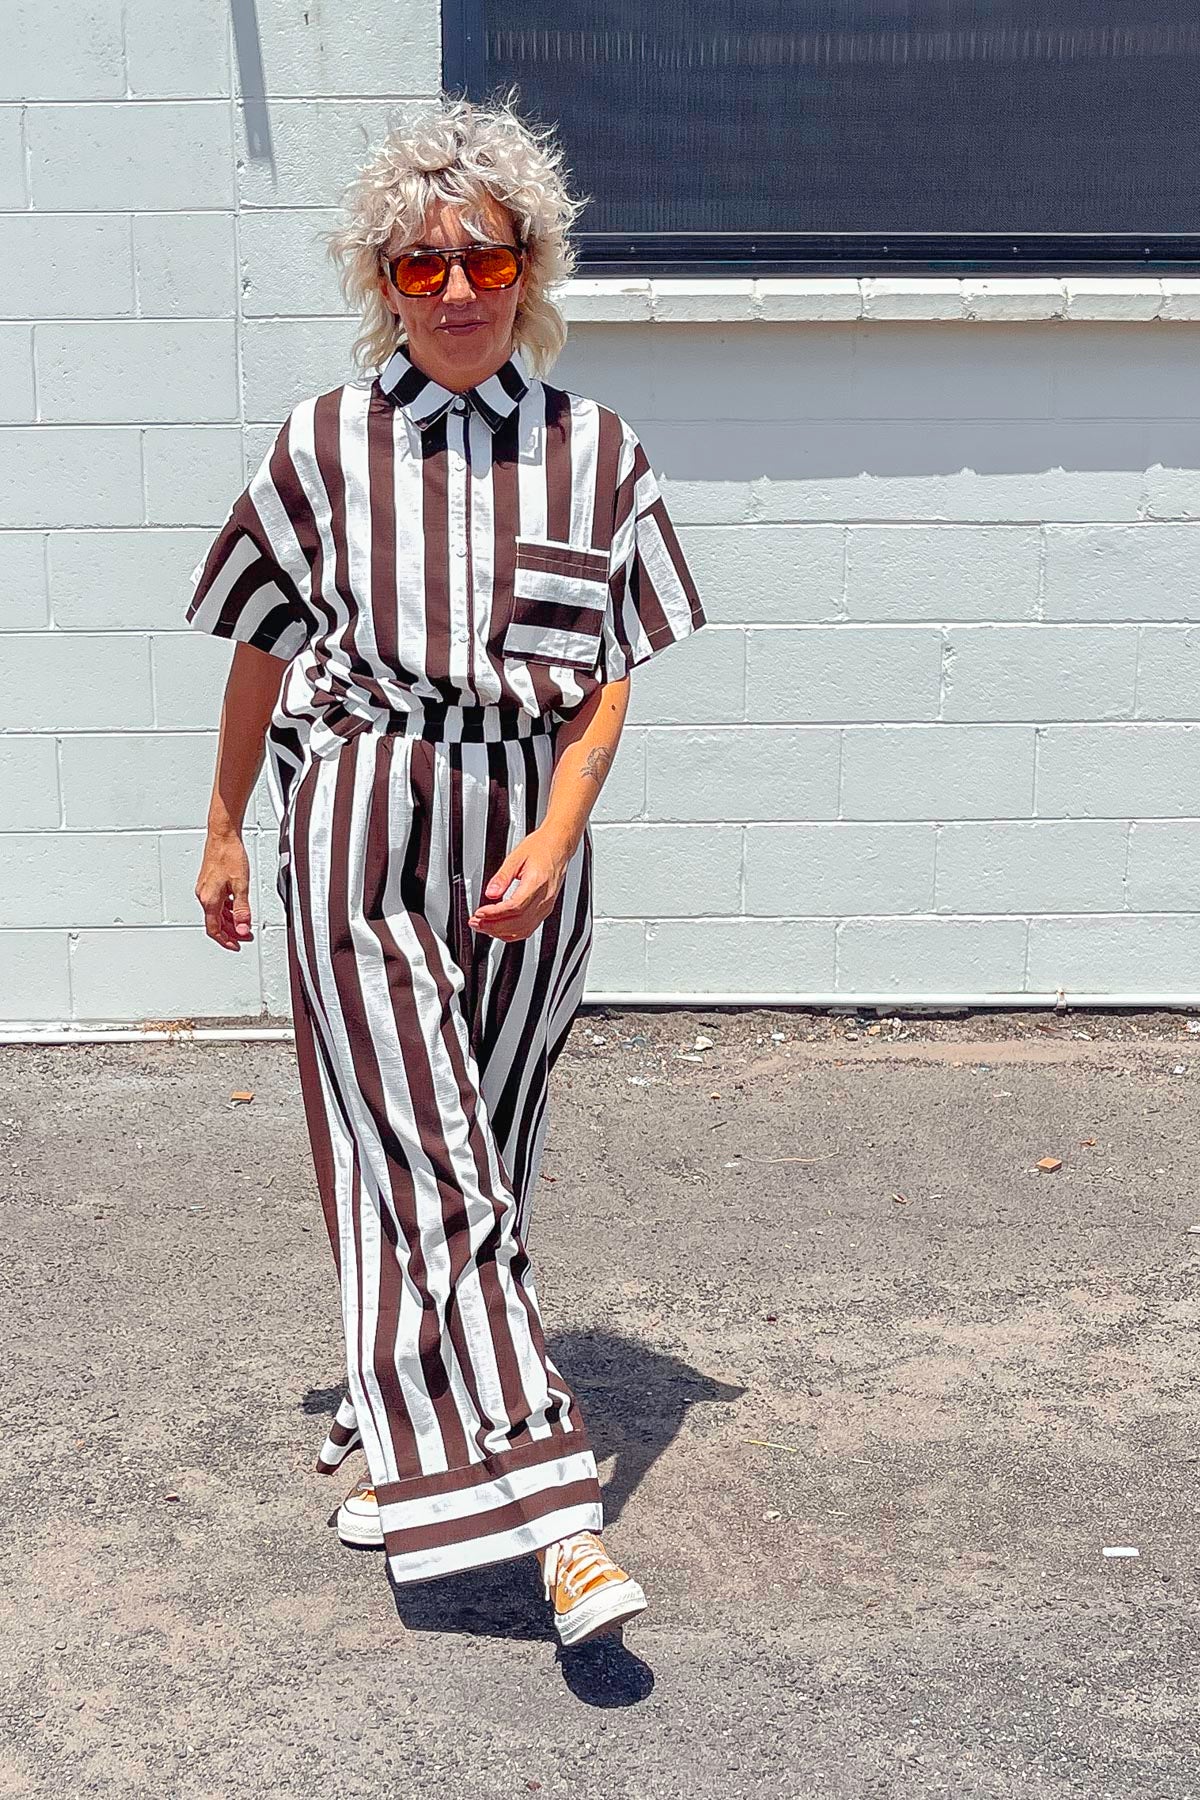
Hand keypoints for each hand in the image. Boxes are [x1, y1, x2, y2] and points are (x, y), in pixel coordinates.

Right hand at [196, 831, 253, 950]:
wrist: (223, 836)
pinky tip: (236, 908)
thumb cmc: (230, 855)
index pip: (214, 930)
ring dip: (229, 921)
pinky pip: (216, 903)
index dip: (226, 941)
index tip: (236, 946)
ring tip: (243, 924)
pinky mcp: (208, 883)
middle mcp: (204, 896)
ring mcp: (205, 889)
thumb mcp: (241, 886)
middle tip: (244, 936)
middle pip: (215, 923)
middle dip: (230, 932)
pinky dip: (227, 909)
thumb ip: (242, 910)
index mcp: (210, 899)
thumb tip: (243, 928)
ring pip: (216, 913)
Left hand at [469, 825, 572, 942]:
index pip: (514, 907)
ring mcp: (547, 906)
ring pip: (523, 929)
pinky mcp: (546, 909)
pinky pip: (529, 928)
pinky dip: (512, 933)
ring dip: (501, 932)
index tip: (479, 913)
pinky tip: (500, 929)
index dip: (495, 913)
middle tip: (476, 922)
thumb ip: (502, 877)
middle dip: (493, 926)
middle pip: (518, 922)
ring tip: (484, 927)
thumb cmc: (541, 847)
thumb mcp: (516, 857)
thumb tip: (490, 892)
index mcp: (537, 883)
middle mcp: (545, 898)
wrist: (559, 846)